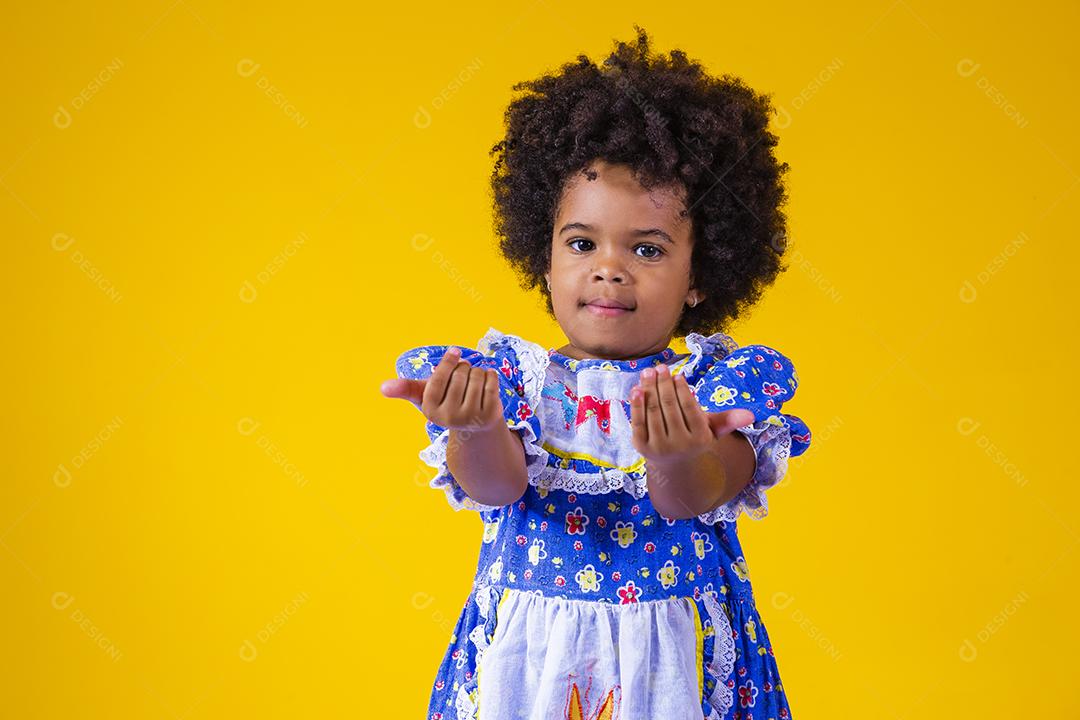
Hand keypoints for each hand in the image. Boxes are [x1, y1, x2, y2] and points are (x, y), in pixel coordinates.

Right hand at [380, 347, 505, 431]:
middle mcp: (450, 418)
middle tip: (464, 375)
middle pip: (460, 374)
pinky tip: (487, 380)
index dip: (449, 360)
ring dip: (477, 371)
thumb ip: (406, 388)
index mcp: (430, 411)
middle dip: (464, 367)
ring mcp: (471, 418)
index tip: (455, 351)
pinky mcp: (490, 416)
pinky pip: (491, 381)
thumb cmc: (445, 403)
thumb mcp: (425, 396)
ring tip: (474, 380)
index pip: (440, 377)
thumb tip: (383, 387)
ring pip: (476, 375)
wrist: (473, 425)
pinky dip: (490, 375)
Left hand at [630, 363, 755, 464]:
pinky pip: (638, 422)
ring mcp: (659, 447)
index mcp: (699, 439)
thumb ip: (727, 420)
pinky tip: (637, 388)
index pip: (690, 408)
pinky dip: (636, 404)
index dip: (682, 390)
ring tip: (649, 372)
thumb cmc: (694, 438)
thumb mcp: (711, 430)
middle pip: (670, 407)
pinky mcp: (641, 447)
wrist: (674, 465)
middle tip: (661, 367)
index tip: (678, 375)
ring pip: (654, 411)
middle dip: (664, 384)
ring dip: (649, 388)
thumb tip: (751, 415)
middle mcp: (679, 445)